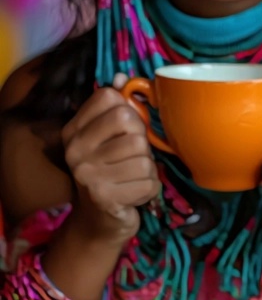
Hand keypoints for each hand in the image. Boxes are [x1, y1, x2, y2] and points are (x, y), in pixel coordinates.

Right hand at [61, 75, 161, 243]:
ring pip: (144, 156)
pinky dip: (148, 189)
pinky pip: (149, 181)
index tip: (123, 132)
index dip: (130, 112)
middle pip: (131, 126)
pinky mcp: (104, 197)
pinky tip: (132, 194)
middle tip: (130, 159)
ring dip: (146, 169)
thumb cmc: (112, 172)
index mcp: (74, 131)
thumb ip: (118, 108)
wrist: (99, 221)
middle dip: (141, 144)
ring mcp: (87, 175)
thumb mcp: (110, 139)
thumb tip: (122, 77)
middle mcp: (74, 151)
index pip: (110, 98)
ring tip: (131, 177)